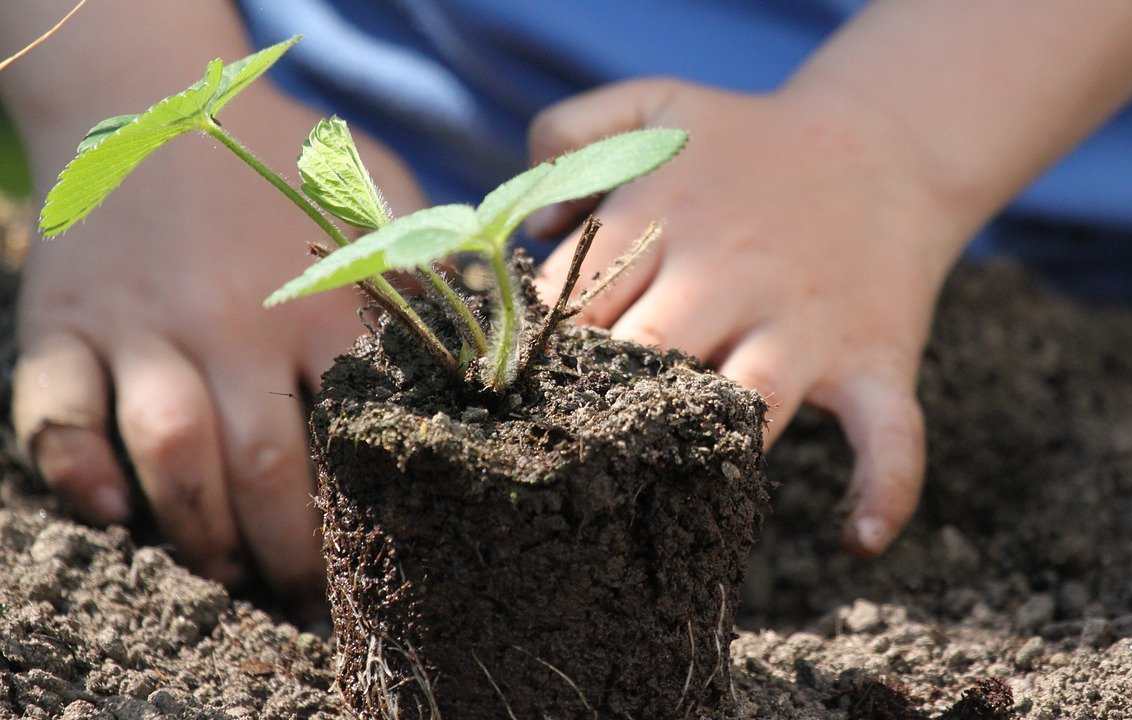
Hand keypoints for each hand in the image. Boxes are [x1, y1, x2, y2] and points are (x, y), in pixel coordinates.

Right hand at [11, 93, 423, 607]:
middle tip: (302, 597)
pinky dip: (75, 472)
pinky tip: (113, 513)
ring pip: (170, 454)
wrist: (146, 93)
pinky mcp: (65, 322)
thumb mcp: (367, 190)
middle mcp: (231, 320)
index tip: (380, 561)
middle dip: (287, 553)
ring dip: (198, 532)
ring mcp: (142, 323)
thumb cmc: (276, 158)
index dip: (368, 514)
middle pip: (263, 466)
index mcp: (317, 299)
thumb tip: (490, 329)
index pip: (354, 431)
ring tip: (226, 572)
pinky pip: (55, 413)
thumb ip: (421, 260)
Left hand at [530, 79, 971, 555]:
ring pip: (746, 404)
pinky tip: (857, 538)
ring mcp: (805, 325)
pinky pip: (890, 435)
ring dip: (705, 450)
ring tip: (664, 495)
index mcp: (667, 220)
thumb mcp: (654, 105)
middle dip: (601, 405)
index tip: (513, 391)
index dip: (538, 351)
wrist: (885, 142)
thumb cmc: (750, 142)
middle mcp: (730, 277)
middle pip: (645, 356)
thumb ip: (569, 133)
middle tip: (565, 450)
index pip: (576, 301)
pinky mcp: (874, 360)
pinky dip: (886, 489)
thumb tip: (532, 230)